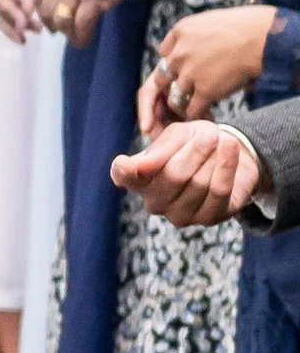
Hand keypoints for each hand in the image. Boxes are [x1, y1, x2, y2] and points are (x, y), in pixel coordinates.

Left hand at [34, 0, 143, 44]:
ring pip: (61, 20)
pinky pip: (81, 24)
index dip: (40, 11)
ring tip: (75, 38)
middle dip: (52, 25)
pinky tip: (86, 40)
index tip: (49, 20)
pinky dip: (82, 36)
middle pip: (45, 9)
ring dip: (67, 33)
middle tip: (61, 32)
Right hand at [110, 117, 261, 228]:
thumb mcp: (178, 135)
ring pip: (199, 183)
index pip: (123, 176)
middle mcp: (154, 201)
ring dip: (215, 157)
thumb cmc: (194, 143)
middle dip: (196, 150)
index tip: (124, 163)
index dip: (123, 171)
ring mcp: (179, 215)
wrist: (228, 155)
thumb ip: (162, 147)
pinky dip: (227, 167)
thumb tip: (142, 166)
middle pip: (173, 175)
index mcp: (139, 178)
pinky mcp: (208, 219)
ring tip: (222, 142)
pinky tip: (230, 149)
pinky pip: (219, 191)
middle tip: (210, 134)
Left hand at [138, 3, 273, 128]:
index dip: (173, 63)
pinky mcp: (204, 91)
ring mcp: (190, 74)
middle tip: (181, 92)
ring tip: (194, 106)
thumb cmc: (245, 26)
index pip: (164, 53)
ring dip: (184, 103)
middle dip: (171, 84)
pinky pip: (191, 109)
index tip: (181, 69)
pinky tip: (204, 114)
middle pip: (162, 76)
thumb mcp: (209, 20)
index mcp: (180, 32)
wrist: (262, 38)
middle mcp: (179, 54)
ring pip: (175, 96)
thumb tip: (195, 47)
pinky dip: (196, 115)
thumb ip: (194, 35)